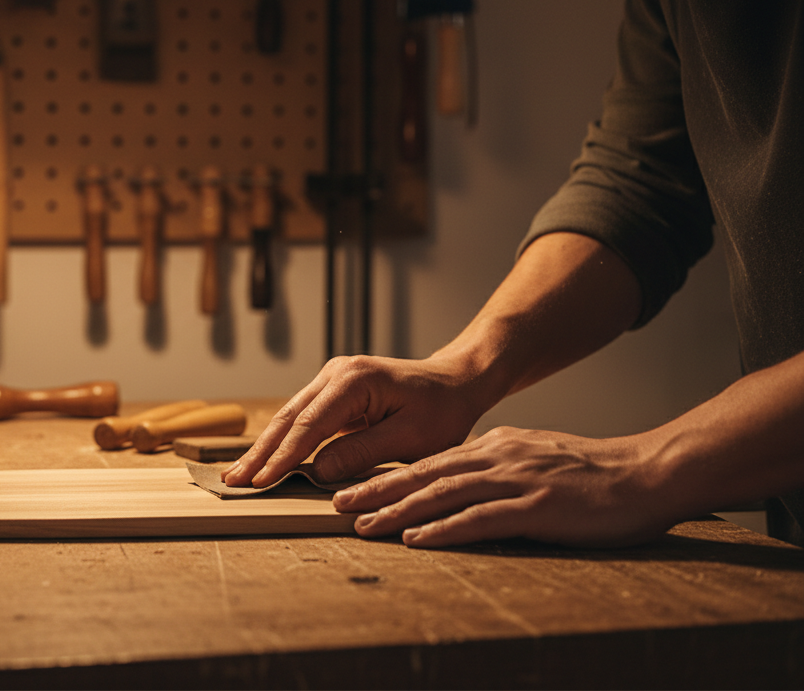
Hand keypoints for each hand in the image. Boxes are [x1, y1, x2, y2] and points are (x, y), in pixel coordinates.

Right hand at [221, 354, 490, 487]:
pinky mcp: (333, 393)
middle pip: (289, 418)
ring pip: (289, 417)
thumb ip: (364, 453)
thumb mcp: (411, 438)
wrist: (456, 382)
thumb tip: (318, 470)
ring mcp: (332, 380)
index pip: (309, 425)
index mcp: (354, 381)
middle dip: (260, 453)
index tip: (261, 482)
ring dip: (265, 448)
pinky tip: (265, 461)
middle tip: (233, 482)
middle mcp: (336, 374)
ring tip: (238, 475)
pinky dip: (283, 441)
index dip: (283, 457)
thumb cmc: (442, 409)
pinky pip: (302, 419)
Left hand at [333, 426, 673, 547]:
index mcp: (497, 446)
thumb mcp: (537, 457)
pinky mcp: (537, 507)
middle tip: (340, 504)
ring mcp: (516, 480)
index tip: (355, 488)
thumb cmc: (595, 472)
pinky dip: (444, 530)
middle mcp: (499, 457)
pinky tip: (418, 539)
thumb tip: (466, 480)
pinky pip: (480, 519)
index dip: (390, 476)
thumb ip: (501, 466)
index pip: (432, 462)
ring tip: (364, 524)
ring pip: (443, 495)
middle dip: (378, 490)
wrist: (647, 473)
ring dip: (399, 512)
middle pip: (425, 474)